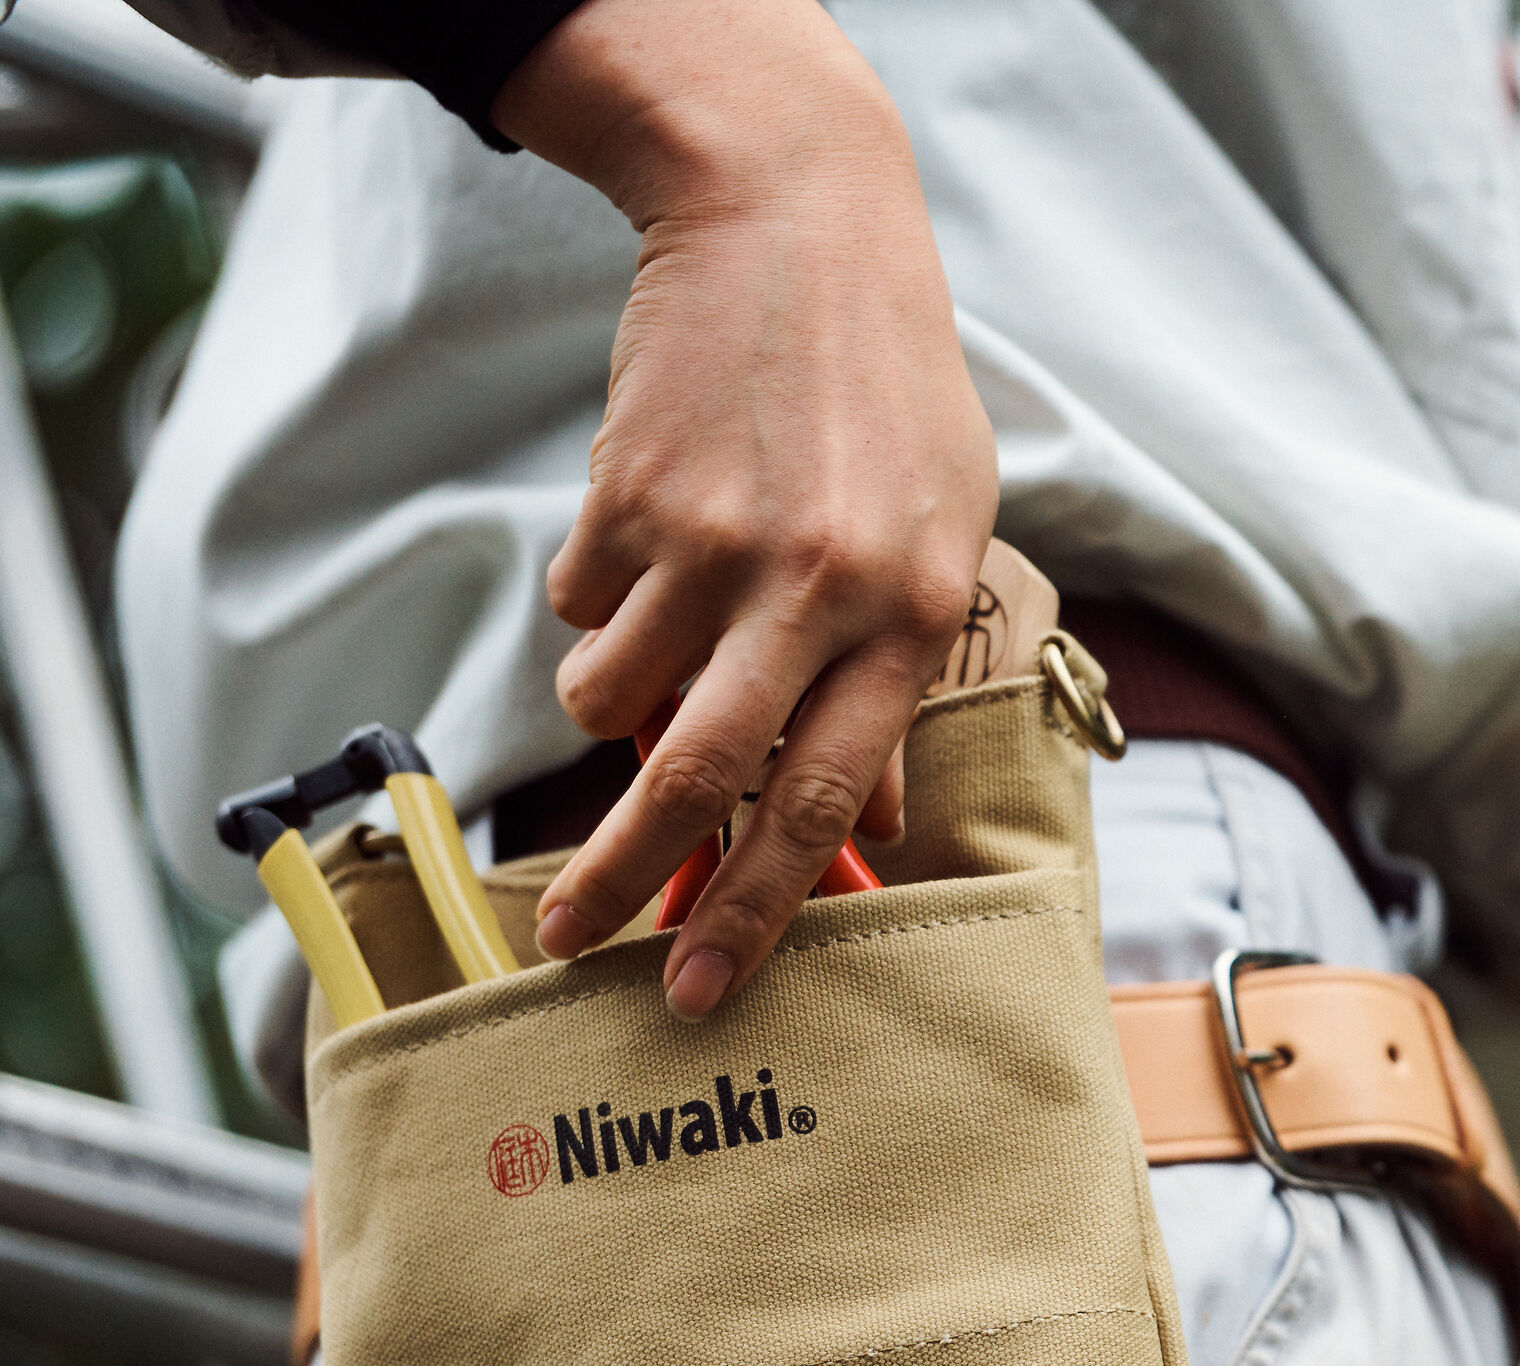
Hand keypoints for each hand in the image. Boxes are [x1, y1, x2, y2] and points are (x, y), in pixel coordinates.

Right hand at [492, 0, 994, 1016]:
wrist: (797, 225)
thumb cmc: (888, 399)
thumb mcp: (944, 532)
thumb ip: (899, 678)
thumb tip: (874, 819)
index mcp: (915, 614)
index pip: (826, 799)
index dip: (757, 907)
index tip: (700, 987)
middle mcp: (821, 589)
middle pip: (702, 778)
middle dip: (631, 877)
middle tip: (574, 943)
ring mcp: (719, 540)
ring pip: (611, 693)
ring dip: (608, 701)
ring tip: (649, 640)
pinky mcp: (633, 494)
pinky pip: (582, 601)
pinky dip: (597, 597)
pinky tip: (652, 521)